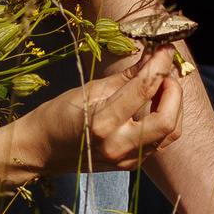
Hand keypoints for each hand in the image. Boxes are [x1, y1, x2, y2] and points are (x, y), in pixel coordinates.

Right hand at [12, 52, 180, 177]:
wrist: (40, 150)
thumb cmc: (57, 115)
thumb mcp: (88, 90)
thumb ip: (125, 76)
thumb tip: (151, 54)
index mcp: (102, 123)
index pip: (143, 89)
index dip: (160, 64)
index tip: (166, 48)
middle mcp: (117, 145)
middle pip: (166, 119)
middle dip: (174, 89)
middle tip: (164, 70)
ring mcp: (125, 160)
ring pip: (169, 132)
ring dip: (174, 105)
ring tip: (162, 85)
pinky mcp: (130, 165)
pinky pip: (159, 141)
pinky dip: (165, 119)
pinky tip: (156, 103)